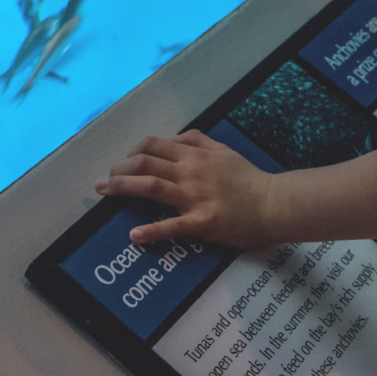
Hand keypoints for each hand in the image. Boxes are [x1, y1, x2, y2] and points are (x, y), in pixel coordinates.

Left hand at [96, 130, 276, 246]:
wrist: (273, 203)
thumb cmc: (248, 178)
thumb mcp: (222, 150)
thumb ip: (196, 141)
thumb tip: (171, 139)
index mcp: (194, 155)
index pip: (153, 146)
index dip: (131, 152)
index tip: (121, 163)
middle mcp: (190, 172)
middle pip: (145, 164)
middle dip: (119, 171)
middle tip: (103, 182)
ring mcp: (194, 197)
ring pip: (151, 187)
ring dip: (122, 189)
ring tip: (104, 193)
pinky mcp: (202, 222)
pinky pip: (172, 226)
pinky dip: (151, 231)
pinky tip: (134, 235)